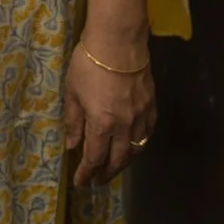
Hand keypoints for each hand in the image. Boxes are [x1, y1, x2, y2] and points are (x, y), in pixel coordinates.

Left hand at [63, 39, 154, 185]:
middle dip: (106, 174)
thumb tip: (73, 145)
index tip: (80, 183)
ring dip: (123, 162)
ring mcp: (141, 117)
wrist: (119, 40)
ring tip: (114, 166)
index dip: (86, 173)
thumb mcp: (73, 92)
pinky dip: (139, 144)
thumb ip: (74, 122)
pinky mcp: (151, 106)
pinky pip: (147, 134)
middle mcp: (124, 127)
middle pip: (117, 160)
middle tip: (97, 180)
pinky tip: (132, 144)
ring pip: (135, 150)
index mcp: (101, 125)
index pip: (94, 159)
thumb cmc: (89, 63)